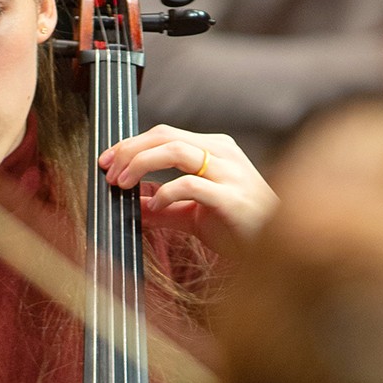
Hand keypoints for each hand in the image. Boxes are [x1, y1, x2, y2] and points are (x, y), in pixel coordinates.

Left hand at [98, 123, 276, 255]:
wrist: (276, 247)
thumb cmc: (237, 226)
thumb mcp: (192, 213)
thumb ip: (163, 206)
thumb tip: (132, 204)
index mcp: (213, 149)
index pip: (163, 135)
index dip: (130, 145)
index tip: (106, 161)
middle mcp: (222, 153)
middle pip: (164, 136)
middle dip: (129, 151)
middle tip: (108, 172)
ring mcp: (229, 172)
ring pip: (176, 151)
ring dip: (141, 164)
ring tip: (122, 185)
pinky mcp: (232, 197)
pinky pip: (191, 185)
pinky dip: (166, 194)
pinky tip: (155, 207)